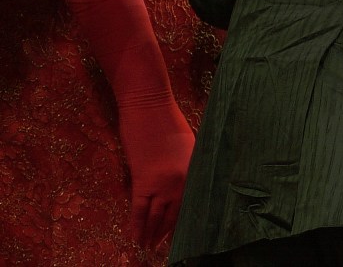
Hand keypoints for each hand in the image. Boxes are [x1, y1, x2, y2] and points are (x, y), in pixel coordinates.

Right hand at [122, 102, 194, 248]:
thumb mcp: (189, 145)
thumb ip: (188, 166)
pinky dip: (136, 225)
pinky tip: (134, 237)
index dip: (185, 221)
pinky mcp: (142, 180)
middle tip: (163, 247)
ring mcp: (162, 183)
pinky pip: (139, 209)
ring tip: (148, 248)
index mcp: (195, 170)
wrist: (149, 107)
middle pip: (175, 213)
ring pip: (156, 215)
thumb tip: (186, 183)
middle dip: (167, 232)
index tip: (185, 235)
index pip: (192, 203)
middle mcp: (182, 181)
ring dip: (151, 233)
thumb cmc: (169, 121)